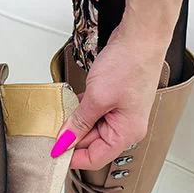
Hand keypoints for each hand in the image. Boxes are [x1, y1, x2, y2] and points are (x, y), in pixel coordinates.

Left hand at [52, 0, 185, 170]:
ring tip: (60, 115)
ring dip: (74, 123)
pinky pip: (93, 113)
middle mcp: (125, 127)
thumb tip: (64, 141)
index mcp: (126, 133)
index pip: (95, 159)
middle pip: (91, 144)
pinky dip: (80, 111)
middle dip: (71, 138)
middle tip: (51, 132)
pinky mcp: (114, 99)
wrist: (142, 33)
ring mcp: (120, 113)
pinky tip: (70, 104)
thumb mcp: (96, 98)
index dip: (72, 158)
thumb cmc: (130, 63)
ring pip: (90, 128)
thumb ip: (78, 123)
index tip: (53, 153)